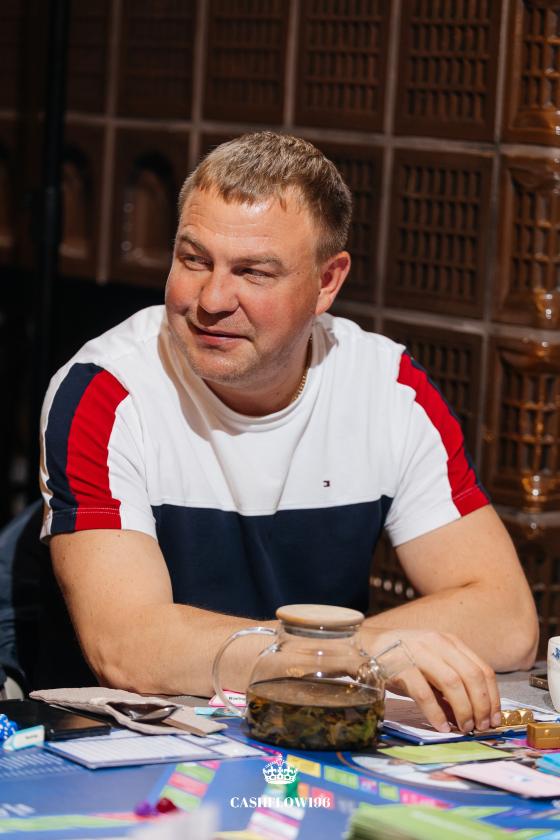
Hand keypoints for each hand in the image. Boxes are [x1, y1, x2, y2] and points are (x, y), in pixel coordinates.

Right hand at [368, 629, 501, 732]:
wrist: (363, 646)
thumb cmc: (400, 658)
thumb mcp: (430, 665)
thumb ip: (450, 684)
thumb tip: (471, 716)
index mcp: (449, 642)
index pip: (482, 669)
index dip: (493, 697)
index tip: (494, 719)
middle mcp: (437, 643)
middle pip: (471, 676)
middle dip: (481, 705)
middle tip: (481, 727)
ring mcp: (419, 652)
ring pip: (452, 682)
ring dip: (463, 709)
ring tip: (464, 728)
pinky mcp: (400, 665)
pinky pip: (424, 692)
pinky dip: (436, 713)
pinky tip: (441, 727)